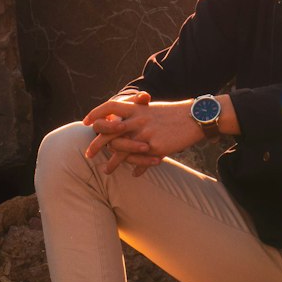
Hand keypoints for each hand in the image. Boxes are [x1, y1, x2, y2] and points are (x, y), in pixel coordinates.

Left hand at [83, 95, 203, 175]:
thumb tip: (124, 125)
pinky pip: (141, 161)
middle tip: (88, 154)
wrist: (194, 117)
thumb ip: (137, 116)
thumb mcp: (152, 110)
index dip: (96, 114)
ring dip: (112, 163)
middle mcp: (138, 120)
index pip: (110, 107)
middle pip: (109, 132)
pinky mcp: (155, 147)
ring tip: (106, 171)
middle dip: (96, 144)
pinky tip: (134, 175)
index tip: (87, 123)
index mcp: (136, 108)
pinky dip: (136, 169)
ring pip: (121, 151)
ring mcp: (145, 134)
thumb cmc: (173, 114)